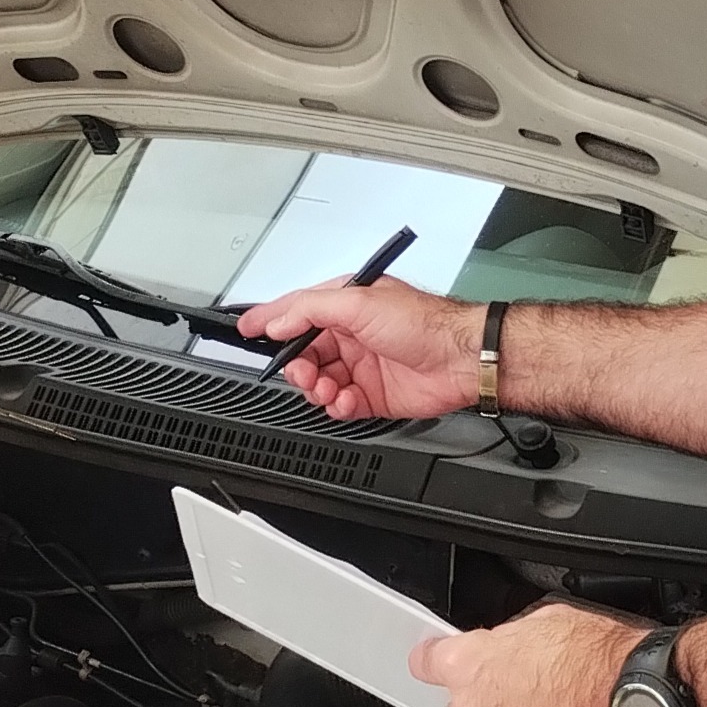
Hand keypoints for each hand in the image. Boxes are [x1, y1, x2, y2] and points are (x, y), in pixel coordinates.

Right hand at [238, 276, 481, 419]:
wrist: (459, 360)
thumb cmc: (425, 323)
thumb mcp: (360, 302)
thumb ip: (312, 308)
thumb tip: (279, 319)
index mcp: (346, 304)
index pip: (296, 310)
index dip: (270, 320)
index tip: (246, 329)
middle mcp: (351, 334)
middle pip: (302, 352)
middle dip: (297, 365)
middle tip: (304, 371)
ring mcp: (360, 365)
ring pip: (318, 381)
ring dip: (317, 387)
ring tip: (329, 387)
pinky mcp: (370, 395)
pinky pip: (338, 404)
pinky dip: (337, 405)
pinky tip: (347, 399)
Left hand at [411, 603, 651, 706]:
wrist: (643, 706)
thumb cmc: (603, 663)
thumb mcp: (546, 621)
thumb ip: (508, 642)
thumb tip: (506, 650)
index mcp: (469, 668)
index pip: (426, 662)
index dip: (438, 659)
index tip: (441, 662)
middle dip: (492, 702)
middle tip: (534, 692)